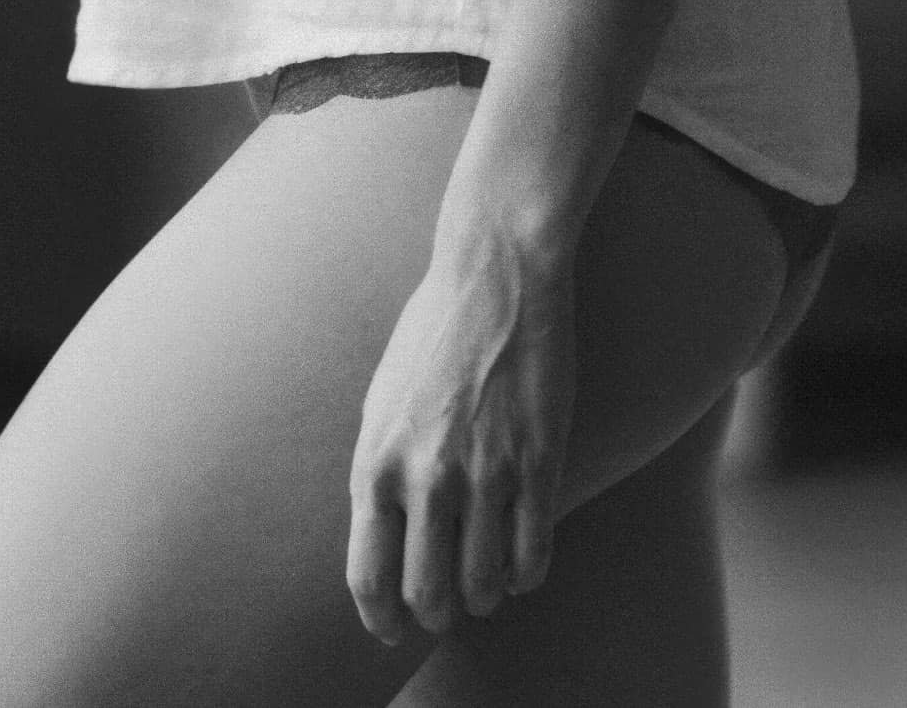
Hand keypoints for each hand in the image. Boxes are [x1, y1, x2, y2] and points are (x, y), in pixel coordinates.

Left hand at [344, 215, 578, 644]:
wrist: (494, 277)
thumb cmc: (432, 334)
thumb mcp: (380, 402)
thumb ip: (380, 472)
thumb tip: (383, 542)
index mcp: (376, 462)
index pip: (368, 578)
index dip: (382, 618)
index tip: (393, 628)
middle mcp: (425, 477)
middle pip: (428, 596)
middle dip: (436, 613)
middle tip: (446, 603)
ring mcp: (484, 473)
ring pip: (483, 587)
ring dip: (484, 596)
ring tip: (486, 581)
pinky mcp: (538, 463)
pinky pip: (532, 557)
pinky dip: (525, 573)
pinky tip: (521, 557)